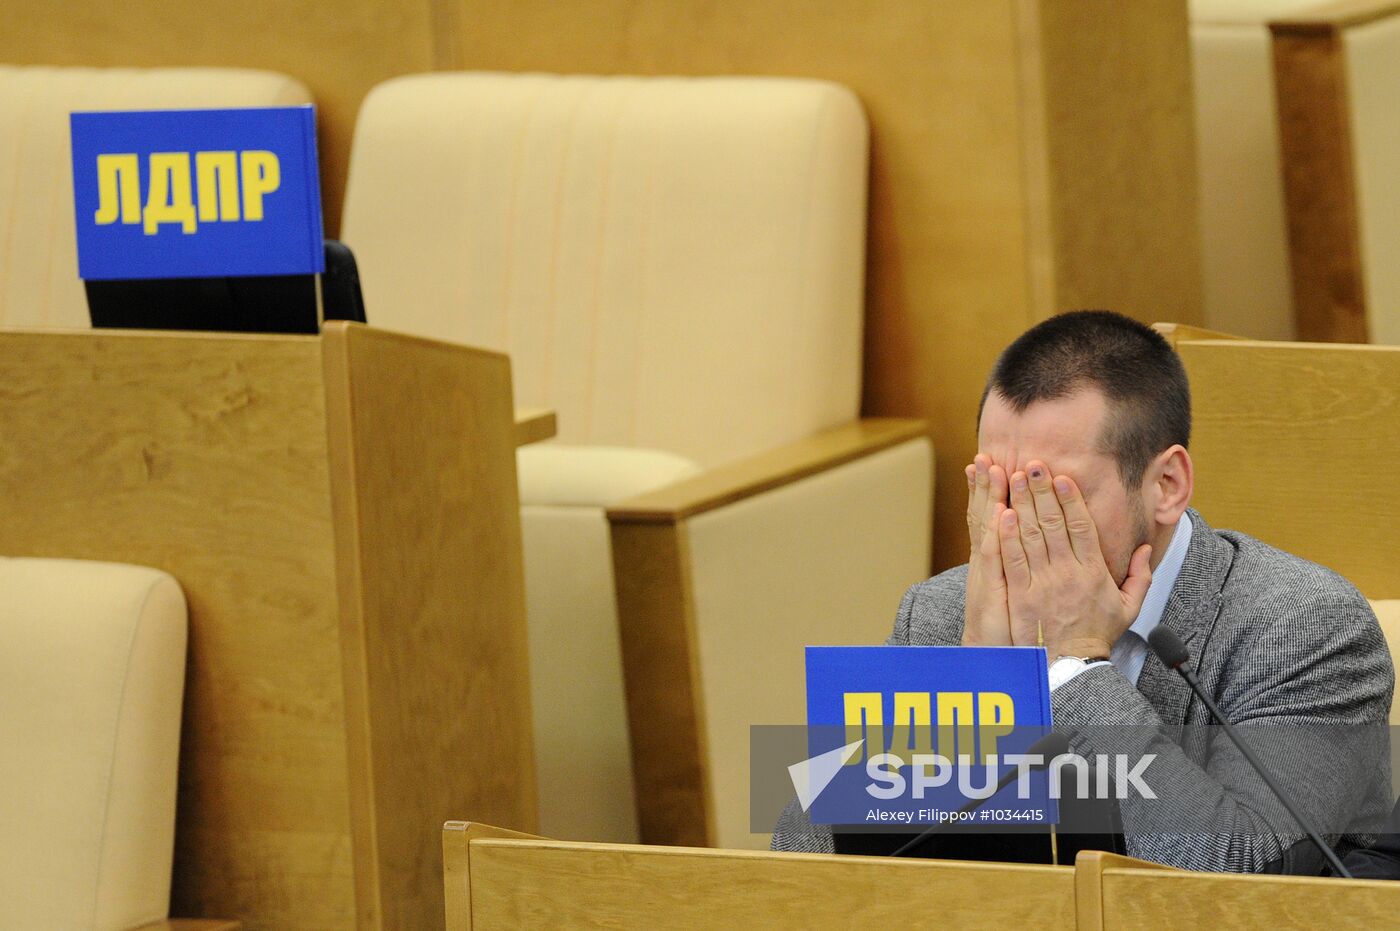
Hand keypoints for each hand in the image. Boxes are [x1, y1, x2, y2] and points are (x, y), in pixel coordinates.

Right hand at [962, 454, 1011, 645]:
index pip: (995, 517)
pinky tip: (999, 512)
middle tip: (986, 455)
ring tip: (988, 467)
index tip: (994, 463)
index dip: (993, 491)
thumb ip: (1015, 570)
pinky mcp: (994, 590)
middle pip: (988, 514)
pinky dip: (997, 534)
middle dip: (988, 484)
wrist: (998, 663)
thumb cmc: (1013, 632)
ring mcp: (989, 574)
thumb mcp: (1008, 597)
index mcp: (997, 562)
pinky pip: (995, 557)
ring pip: (987, 528)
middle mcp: (990, 563)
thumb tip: (1018, 545)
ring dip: (987, 497)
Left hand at [998, 461, 1151, 659]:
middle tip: (1032, 465)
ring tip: (1014, 479)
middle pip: (1053, 523)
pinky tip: (1001, 513)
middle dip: (1042, 491)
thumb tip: (1145, 549)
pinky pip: (1013, 560)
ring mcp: (1042, 583)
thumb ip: (1140, 576)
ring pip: (1030, 535)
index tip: (1062, 477)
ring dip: (1022, 504)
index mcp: (1093, 572)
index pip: (1082, 527)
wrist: (1070, 665)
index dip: (1071, 499)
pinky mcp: (1021, 594)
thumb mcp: (1128, 607)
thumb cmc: (1097, 634)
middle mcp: (1067, 573)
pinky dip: (1006, 535)